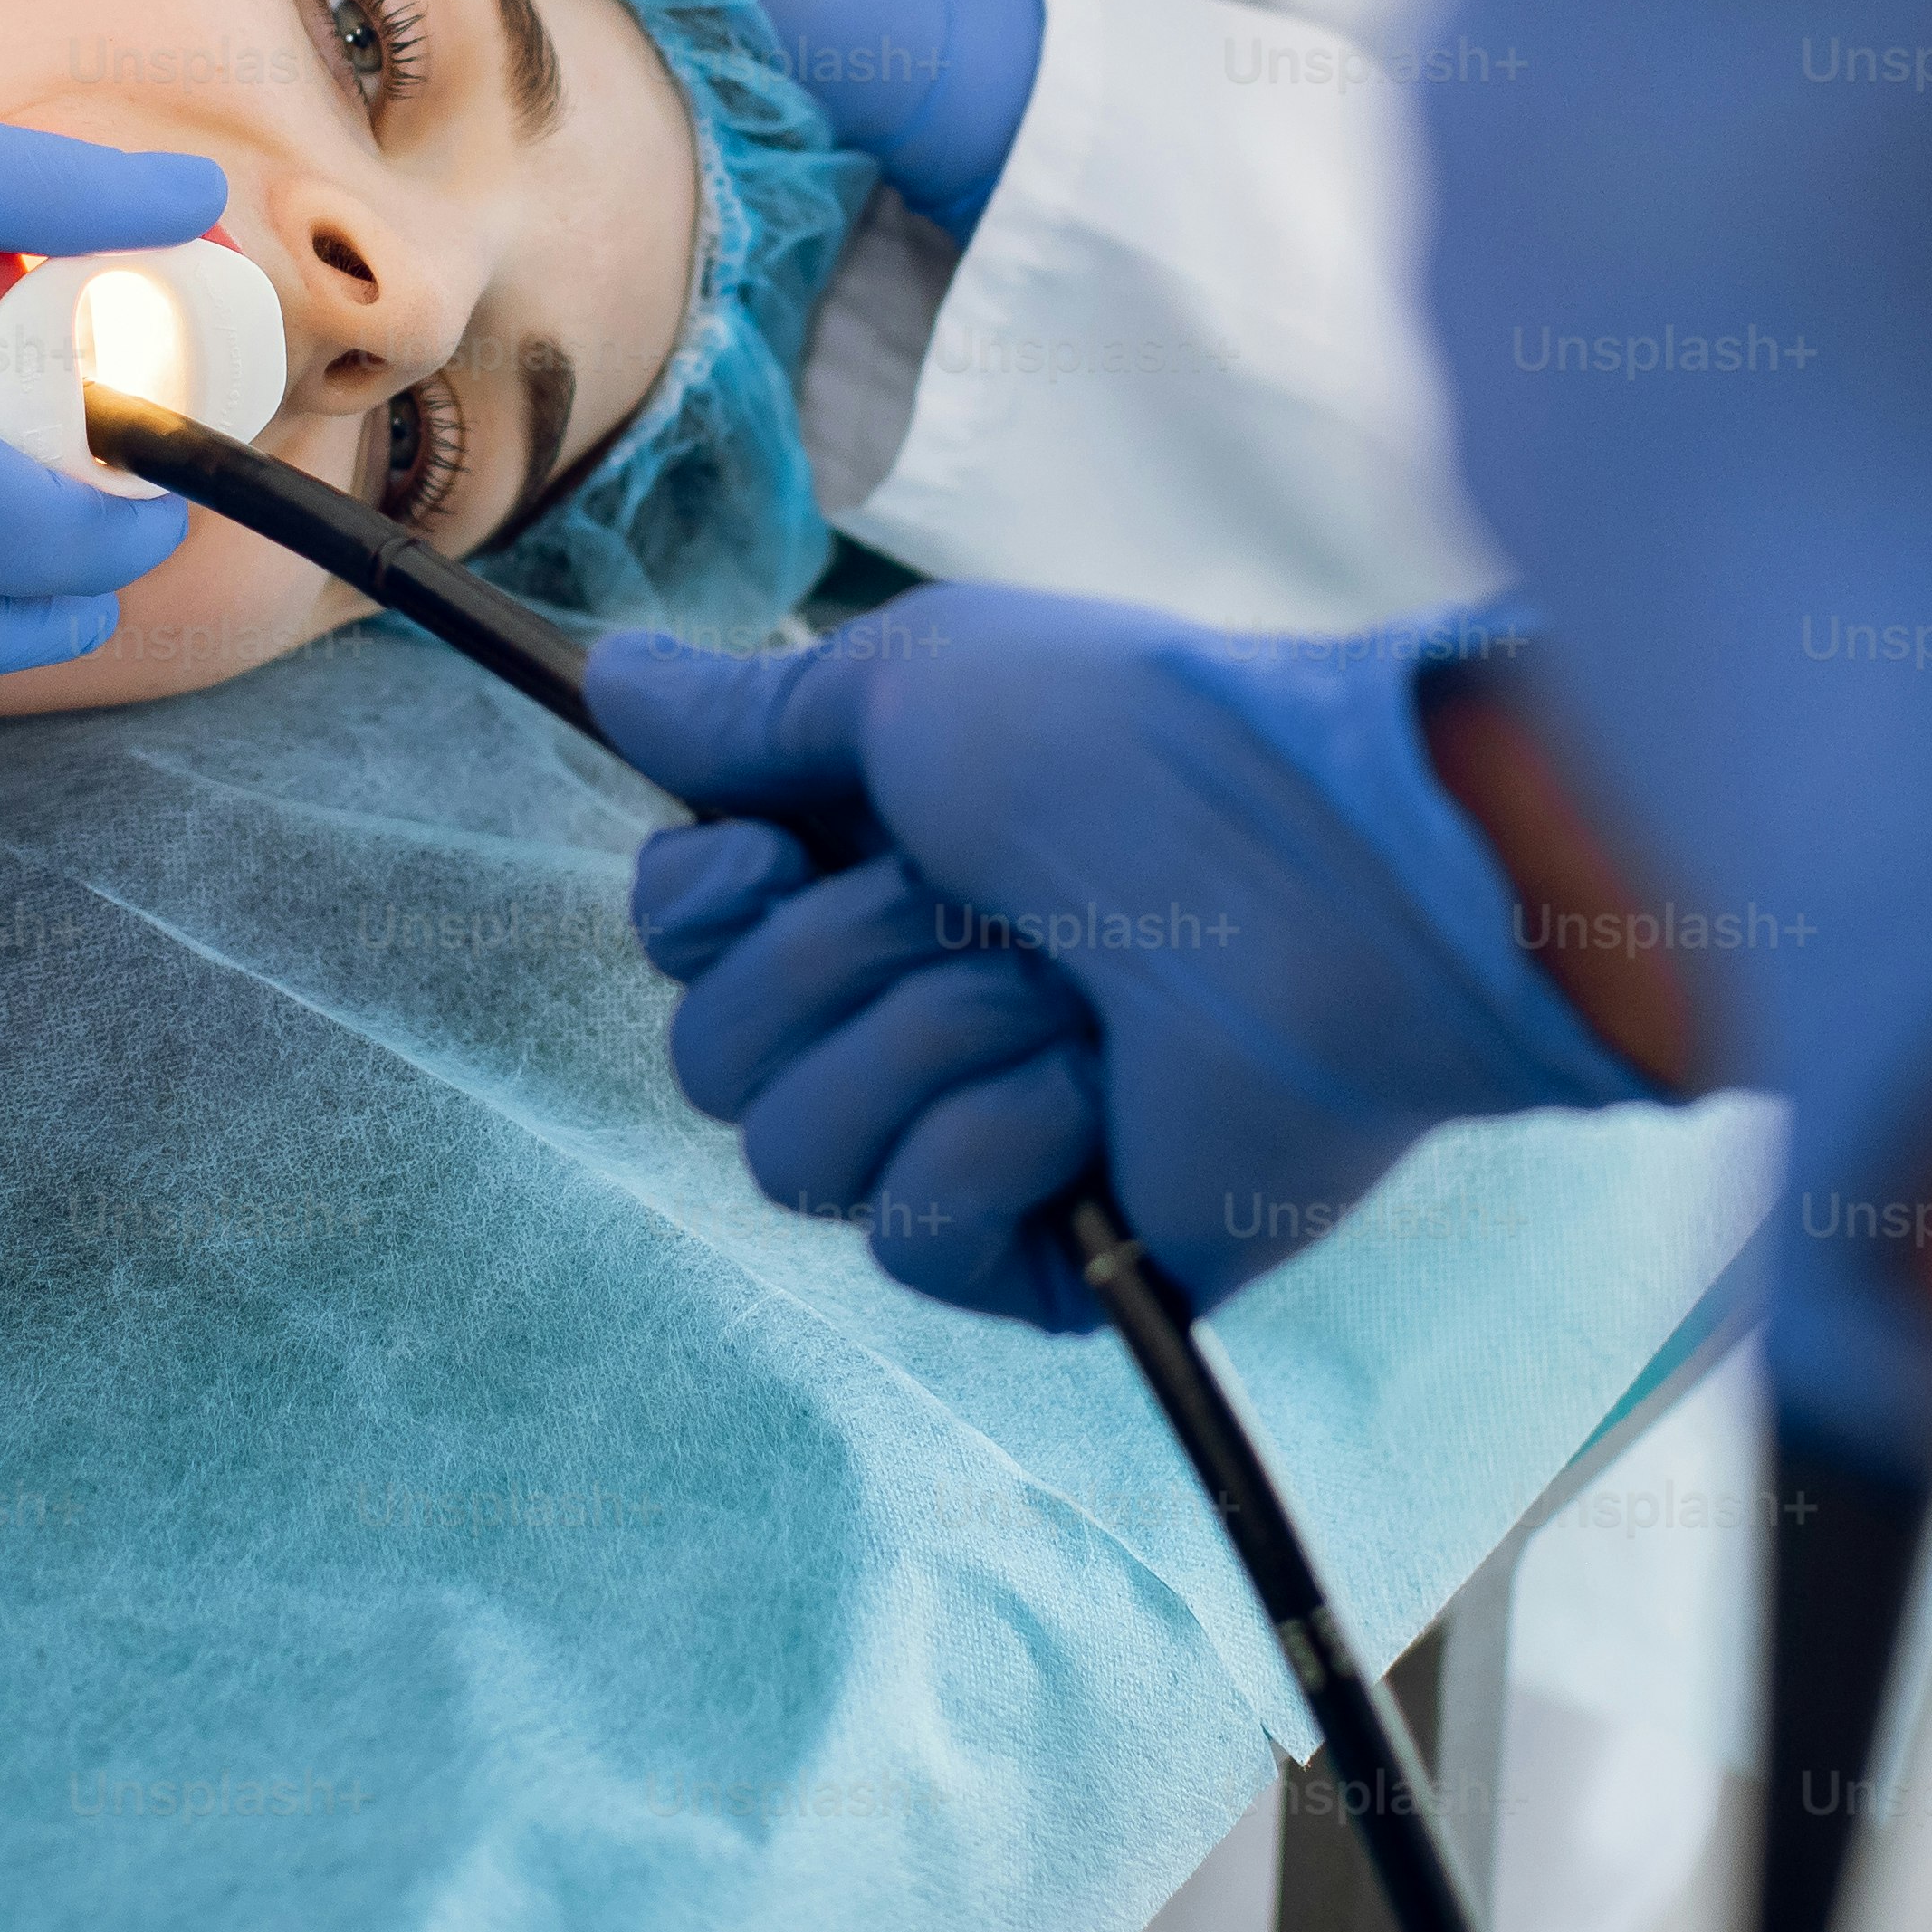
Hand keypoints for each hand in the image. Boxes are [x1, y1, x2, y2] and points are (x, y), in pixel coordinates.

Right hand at [588, 585, 1654, 1330]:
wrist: (1323, 876)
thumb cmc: (1134, 744)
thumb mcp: (909, 688)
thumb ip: (748, 717)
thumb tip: (608, 676)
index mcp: (882, 871)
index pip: (679, 943)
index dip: (691, 909)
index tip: (765, 856)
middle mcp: (918, 1005)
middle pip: (709, 1060)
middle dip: (827, 967)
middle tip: (968, 904)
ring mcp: (986, 1138)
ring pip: (788, 1161)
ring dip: (918, 1048)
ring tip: (1058, 997)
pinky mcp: (1055, 1256)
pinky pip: (908, 1242)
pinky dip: (991, 1148)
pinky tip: (1092, 1095)